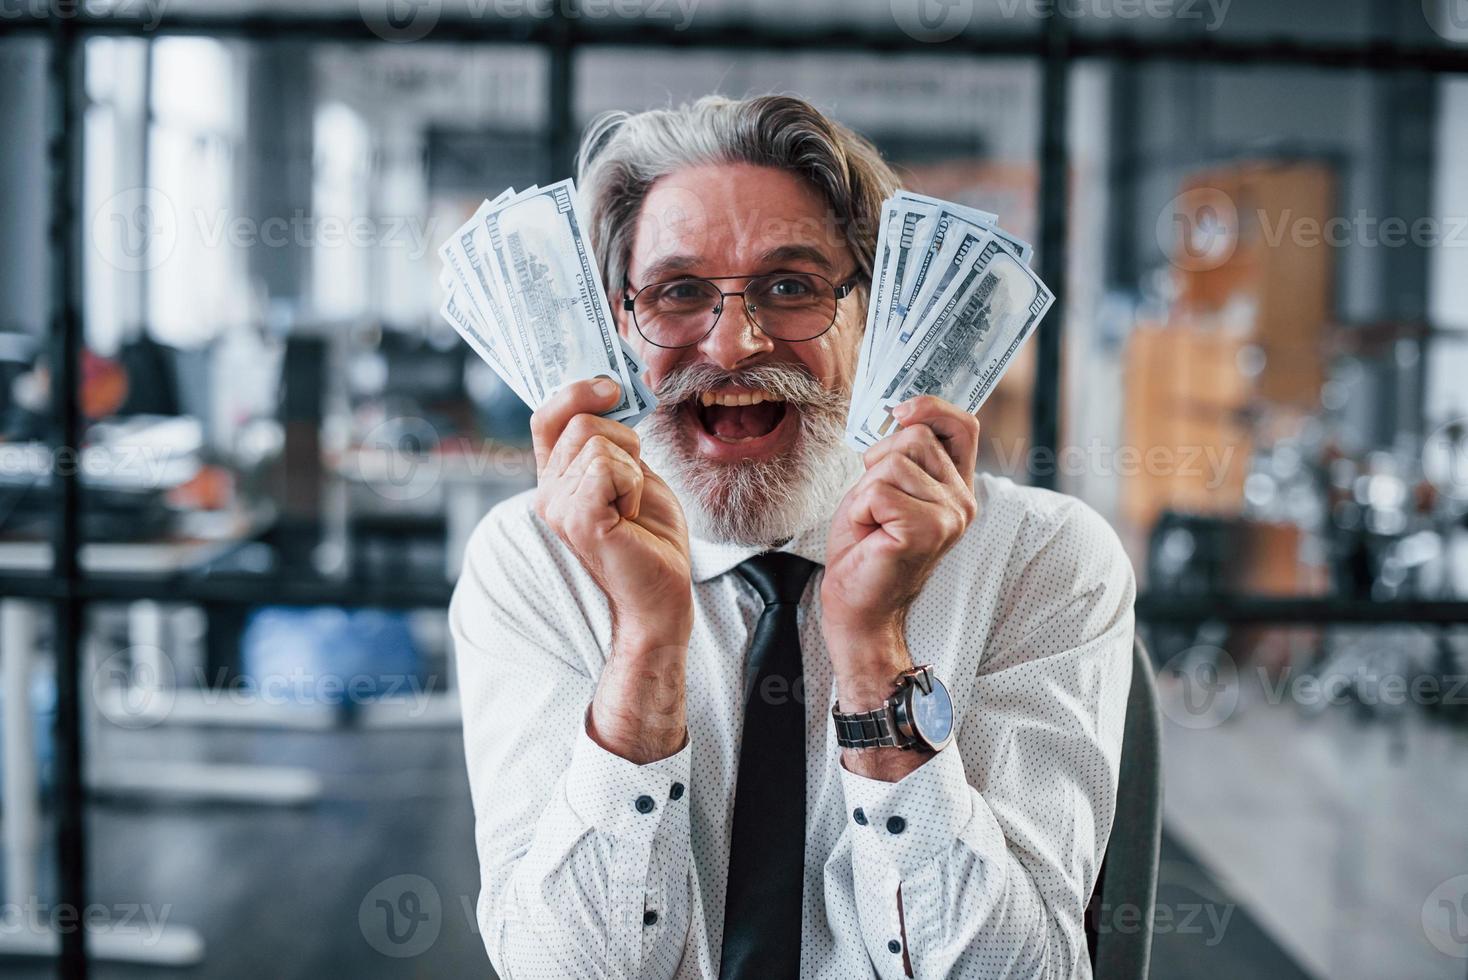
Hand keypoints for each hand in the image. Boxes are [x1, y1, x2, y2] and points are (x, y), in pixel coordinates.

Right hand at [531, 377, 692, 761]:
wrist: (661, 596)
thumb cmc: (650, 541)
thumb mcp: (634, 474)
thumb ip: (615, 441)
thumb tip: (612, 392)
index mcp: (558, 477)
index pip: (548, 415)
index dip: (576, 391)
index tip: (610, 387)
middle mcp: (548, 491)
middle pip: (583, 420)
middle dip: (626, 442)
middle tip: (633, 489)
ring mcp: (557, 505)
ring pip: (598, 440)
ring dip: (632, 469)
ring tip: (630, 508)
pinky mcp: (577, 518)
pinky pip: (607, 466)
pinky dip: (633, 485)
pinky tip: (629, 517)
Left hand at [821, 396, 978, 709]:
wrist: (857, 607)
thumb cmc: (865, 550)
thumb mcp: (883, 489)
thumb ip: (901, 455)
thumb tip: (901, 411)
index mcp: (955, 488)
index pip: (962, 426)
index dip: (932, 406)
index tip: (900, 411)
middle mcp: (961, 501)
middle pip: (915, 437)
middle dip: (877, 463)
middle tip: (873, 506)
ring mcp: (949, 516)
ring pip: (893, 461)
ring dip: (866, 490)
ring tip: (872, 522)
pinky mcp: (927, 530)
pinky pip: (879, 489)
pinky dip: (860, 507)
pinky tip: (869, 534)